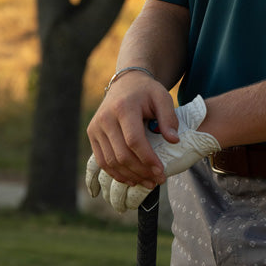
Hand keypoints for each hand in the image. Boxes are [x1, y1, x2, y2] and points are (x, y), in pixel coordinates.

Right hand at [86, 96, 219, 212]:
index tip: (161, 171)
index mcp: (123, 108)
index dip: (148, 159)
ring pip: (110, 161)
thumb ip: (169, 118)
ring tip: (147, 182)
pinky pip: (102, 160)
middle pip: (121, 154)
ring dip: (130, 176)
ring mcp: (95, 127)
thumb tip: (173, 141)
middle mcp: (105, 118)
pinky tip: (131, 179)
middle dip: (141, 171)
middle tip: (157, 180)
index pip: (134, 140)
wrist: (125, 83)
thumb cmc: (147, 92)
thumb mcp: (162, 97)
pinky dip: (116, 173)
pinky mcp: (92, 134)